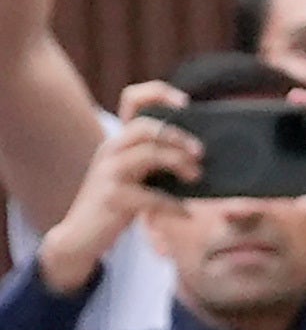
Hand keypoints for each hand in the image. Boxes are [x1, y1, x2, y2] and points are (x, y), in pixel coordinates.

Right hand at [37, 89, 194, 282]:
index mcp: (119, 141)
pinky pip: (151, 196)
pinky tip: (186, 213)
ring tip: (196, 178)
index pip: (132, 100)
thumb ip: (158, 160)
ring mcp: (109, 172)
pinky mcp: (113, 197)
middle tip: (201, 153)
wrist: (81, 235)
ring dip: (179, 163)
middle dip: (178, 137)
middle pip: (146, 126)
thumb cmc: (119, 204)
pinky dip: (174, 205)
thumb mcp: (137, 176)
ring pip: (149, 154)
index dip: (158, 93)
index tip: (187, 103)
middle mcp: (111, 149)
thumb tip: (201, 153)